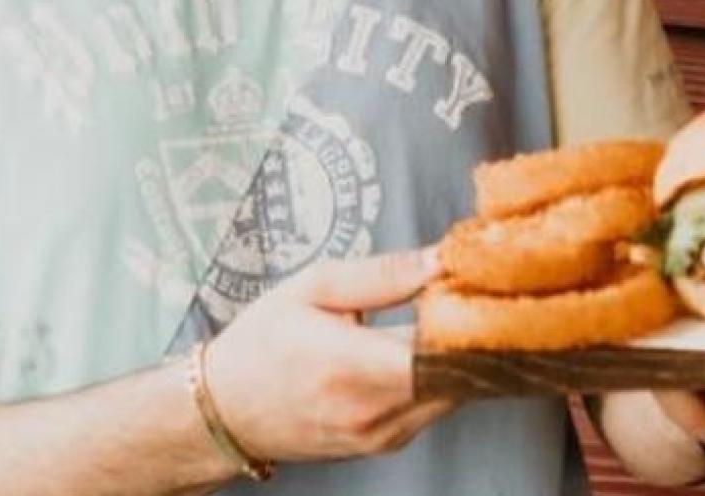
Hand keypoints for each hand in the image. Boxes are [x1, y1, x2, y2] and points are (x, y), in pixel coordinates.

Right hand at [202, 248, 457, 464]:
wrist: (226, 410)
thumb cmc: (264, 342)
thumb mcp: (312, 288)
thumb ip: (382, 275)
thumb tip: (440, 260)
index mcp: (352, 365)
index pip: (442, 348)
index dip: (472, 312)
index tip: (478, 280)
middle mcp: (373, 411)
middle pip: (459, 372)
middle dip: (475, 328)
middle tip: (475, 288)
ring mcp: (383, 435)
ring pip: (454, 391)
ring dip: (460, 352)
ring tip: (449, 311)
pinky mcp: (387, 444)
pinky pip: (435, 405)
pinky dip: (441, 374)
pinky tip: (428, 344)